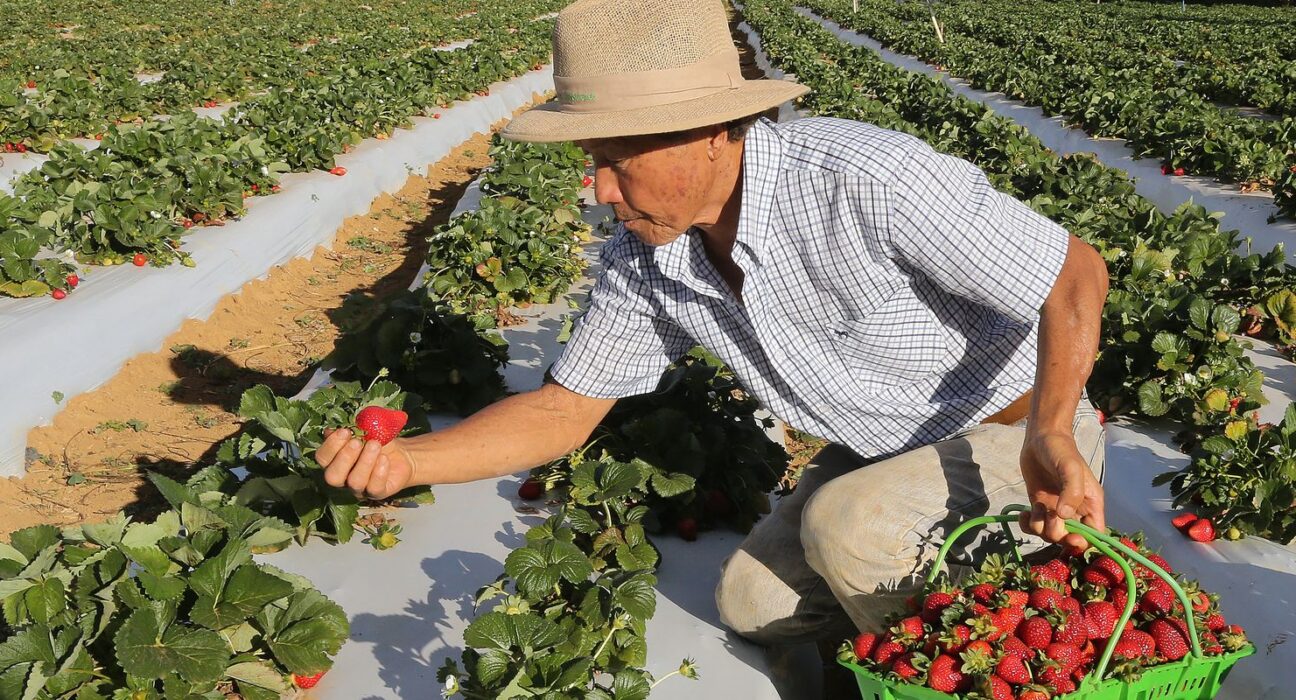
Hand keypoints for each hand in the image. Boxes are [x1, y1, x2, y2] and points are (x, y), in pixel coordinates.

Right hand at [317, 428, 415, 499]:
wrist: (401, 455)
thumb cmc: (377, 443)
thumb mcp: (363, 432)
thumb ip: (348, 430)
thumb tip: (331, 430)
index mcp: (334, 463)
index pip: (322, 458)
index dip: (331, 445)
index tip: (345, 431)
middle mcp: (343, 479)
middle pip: (332, 477)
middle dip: (344, 457)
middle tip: (357, 442)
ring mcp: (360, 489)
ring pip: (355, 482)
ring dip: (365, 461)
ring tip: (375, 445)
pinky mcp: (378, 493)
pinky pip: (374, 488)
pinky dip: (379, 472)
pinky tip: (384, 459)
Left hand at [1018, 431, 1104, 550]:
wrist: (1040, 439)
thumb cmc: (1061, 450)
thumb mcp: (1071, 468)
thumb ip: (1071, 491)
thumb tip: (1065, 516)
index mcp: (1090, 505)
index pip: (1094, 535)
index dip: (1083, 543)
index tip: (1070, 537)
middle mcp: (1074, 511)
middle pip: (1069, 539)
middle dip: (1058, 534)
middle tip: (1049, 516)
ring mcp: (1056, 510)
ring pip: (1050, 535)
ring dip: (1040, 528)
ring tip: (1035, 509)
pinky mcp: (1039, 506)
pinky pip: (1034, 526)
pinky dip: (1027, 525)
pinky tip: (1024, 512)